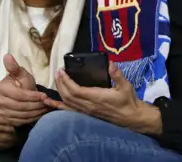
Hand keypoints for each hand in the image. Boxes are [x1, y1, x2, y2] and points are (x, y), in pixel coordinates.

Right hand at [0, 54, 48, 126]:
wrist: (20, 92)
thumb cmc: (22, 82)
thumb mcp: (21, 73)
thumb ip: (14, 67)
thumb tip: (7, 56)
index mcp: (1, 88)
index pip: (19, 95)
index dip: (33, 96)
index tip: (45, 96)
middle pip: (21, 107)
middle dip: (36, 105)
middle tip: (48, 103)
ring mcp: (1, 112)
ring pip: (22, 115)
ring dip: (36, 112)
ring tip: (46, 107)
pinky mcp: (6, 120)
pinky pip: (21, 121)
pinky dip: (32, 118)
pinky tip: (40, 113)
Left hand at [44, 62, 162, 134]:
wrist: (132, 118)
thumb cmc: (128, 101)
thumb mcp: (126, 86)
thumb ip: (117, 74)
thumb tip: (111, 63)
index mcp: (97, 97)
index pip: (76, 90)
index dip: (66, 81)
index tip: (61, 70)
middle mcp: (89, 106)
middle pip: (68, 95)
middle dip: (61, 83)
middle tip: (58, 72)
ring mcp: (87, 112)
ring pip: (67, 103)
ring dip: (59, 91)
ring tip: (55, 80)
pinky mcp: (86, 115)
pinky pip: (69, 111)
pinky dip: (58, 106)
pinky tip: (50, 103)